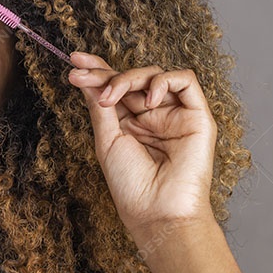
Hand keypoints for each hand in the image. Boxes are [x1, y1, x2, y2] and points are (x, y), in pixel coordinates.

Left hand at [66, 51, 218, 247]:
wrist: (157, 211)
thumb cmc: (131, 185)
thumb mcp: (107, 140)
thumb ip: (100, 106)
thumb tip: (87, 78)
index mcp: (130, 123)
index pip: (115, 88)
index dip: (97, 71)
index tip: (74, 61)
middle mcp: (152, 116)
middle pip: (131, 79)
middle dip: (105, 73)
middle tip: (80, 73)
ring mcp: (175, 114)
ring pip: (155, 74)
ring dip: (128, 79)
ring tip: (111, 98)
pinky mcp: (197, 115)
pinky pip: (185, 81)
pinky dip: (163, 82)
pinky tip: (147, 100)